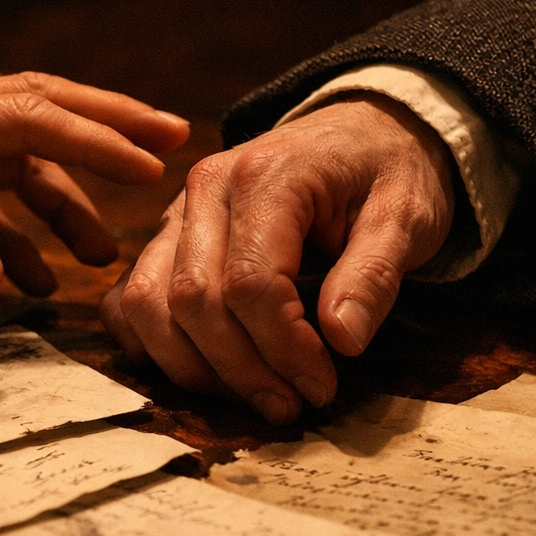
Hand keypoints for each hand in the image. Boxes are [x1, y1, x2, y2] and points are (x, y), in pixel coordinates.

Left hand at [0, 73, 189, 299]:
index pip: (26, 116)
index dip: (95, 137)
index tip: (152, 166)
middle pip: (34, 113)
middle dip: (104, 129)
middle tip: (170, 149)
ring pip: (11, 165)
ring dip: (61, 202)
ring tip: (102, 253)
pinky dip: (12, 237)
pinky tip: (28, 280)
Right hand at [101, 93, 453, 423]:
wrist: (361, 131)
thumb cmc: (386, 172)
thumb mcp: (407, 215)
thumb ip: (375, 275)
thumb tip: (342, 340)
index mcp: (265, 175)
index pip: (251, 282)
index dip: (283, 348)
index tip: (322, 385)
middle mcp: (205, 189)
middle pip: (191, 298)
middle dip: (240, 369)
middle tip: (292, 404)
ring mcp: (176, 212)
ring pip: (146, 303)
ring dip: (193, 367)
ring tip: (254, 396)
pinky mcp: (166, 237)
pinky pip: (128, 300)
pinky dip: (153, 346)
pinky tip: (206, 372)